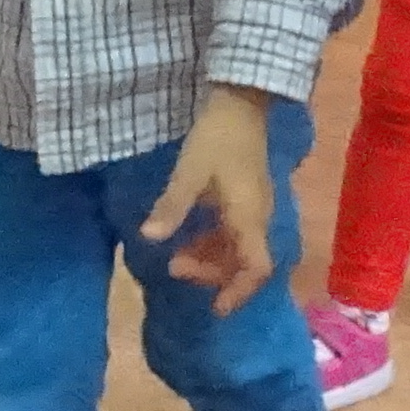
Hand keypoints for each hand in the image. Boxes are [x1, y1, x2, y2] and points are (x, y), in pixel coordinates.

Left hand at [139, 85, 282, 313]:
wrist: (242, 101)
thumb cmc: (218, 136)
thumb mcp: (190, 172)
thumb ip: (172, 207)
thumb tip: (149, 239)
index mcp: (249, 216)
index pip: (256, 267)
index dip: (238, 292)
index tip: (216, 308)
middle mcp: (260, 217)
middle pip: (245, 262)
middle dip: (212, 274)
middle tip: (175, 267)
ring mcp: (257, 206)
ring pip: (240, 248)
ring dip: (210, 258)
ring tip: (177, 256)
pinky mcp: (249, 196)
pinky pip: (237, 232)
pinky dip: (214, 241)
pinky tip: (190, 233)